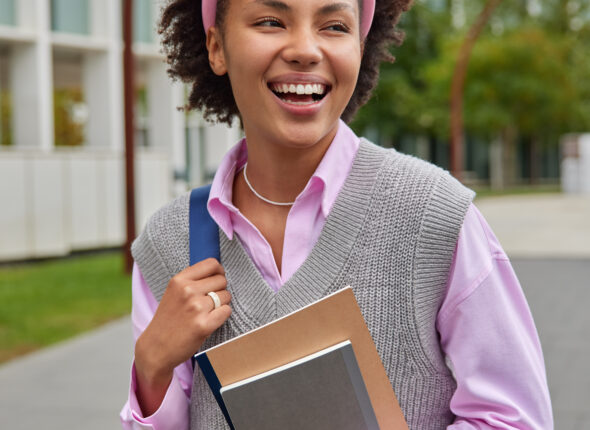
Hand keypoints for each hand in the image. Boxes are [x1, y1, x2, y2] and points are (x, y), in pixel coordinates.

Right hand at [134, 258, 230, 414]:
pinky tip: (211, 321)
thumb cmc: (168, 320)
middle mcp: (187, 291)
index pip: (211, 264)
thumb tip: (217, 271)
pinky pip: (226, 311)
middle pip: (221, 280)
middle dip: (220, 290)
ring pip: (226, 296)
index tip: (216, 279)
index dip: (218, 271)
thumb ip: (192, 280)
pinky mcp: (204, 325)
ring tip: (207, 313)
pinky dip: (223, 316)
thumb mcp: (173, 292)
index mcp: (179, 280)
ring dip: (222, 304)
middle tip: (208, 301)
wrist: (156, 348)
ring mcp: (196, 308)